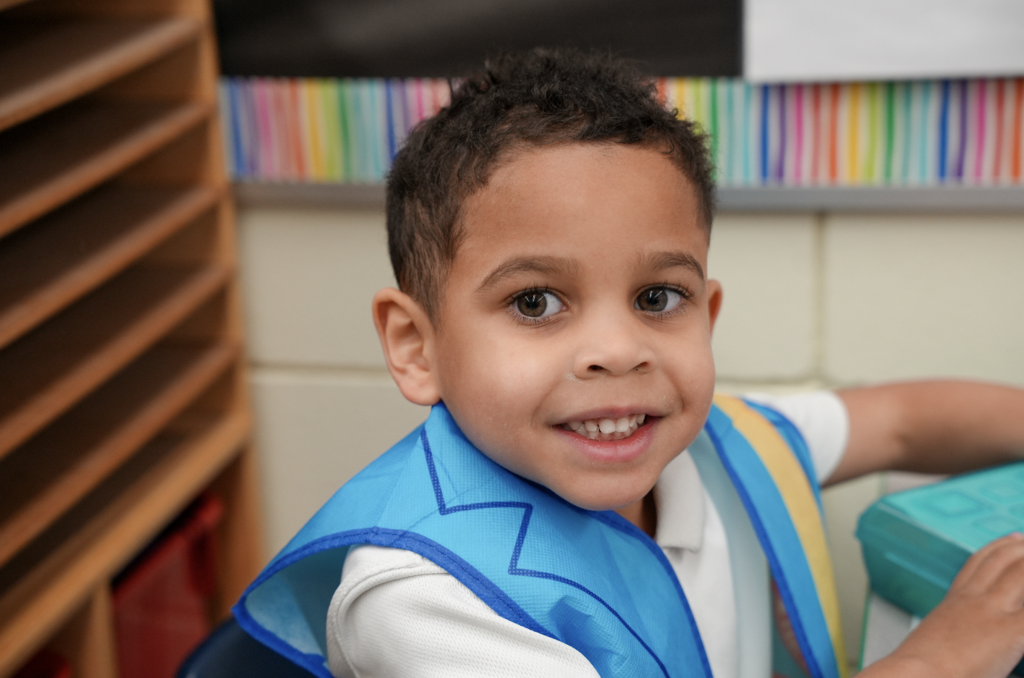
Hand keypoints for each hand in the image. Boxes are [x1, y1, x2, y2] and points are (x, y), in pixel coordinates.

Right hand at [862, 533, 1023, 677]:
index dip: (998, 548)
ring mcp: (992, 612)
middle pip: (1003, 561)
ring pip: (1021, 573)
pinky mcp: (1012, 631)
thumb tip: (960, 642)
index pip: (978, 564)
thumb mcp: (933, 643)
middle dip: (1022, 549)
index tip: (1014, 540)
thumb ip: (952, 633)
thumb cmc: (920, 672)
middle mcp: (972, 600)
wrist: (916, 675)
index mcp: (954, 603)